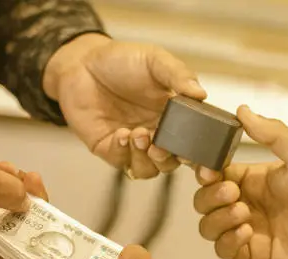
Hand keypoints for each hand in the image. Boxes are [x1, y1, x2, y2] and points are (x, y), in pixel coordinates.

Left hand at [44, 34, 206, 178]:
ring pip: (149, 169)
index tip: (205, 161)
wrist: (82, 63)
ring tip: (139, 135)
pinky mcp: (110, 149)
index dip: (203, 158)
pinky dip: (125, 152)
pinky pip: (123, 162)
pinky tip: (122, 134)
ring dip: (147, 158)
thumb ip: (178, 75)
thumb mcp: (154, 60)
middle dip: (170, 159)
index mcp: (175, 116)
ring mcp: (134, 144)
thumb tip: (200, 94)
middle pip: (174, 162)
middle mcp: (157, 134)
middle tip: (161, 146)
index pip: (195, 144)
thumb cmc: (121, 60)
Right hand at [193, 106, 287, 258]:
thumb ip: (271, 133)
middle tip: (234, 194)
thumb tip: (242, 109)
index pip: (213, 173)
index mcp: (253, 179)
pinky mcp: (252, 254)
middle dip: (210, 196)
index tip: (208, 170)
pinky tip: (248, 233)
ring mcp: (247, 230)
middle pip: (203, 200)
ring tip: (244, 215)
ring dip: (218, 218)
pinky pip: (222, 249)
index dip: (204, 171)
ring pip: (207, 226)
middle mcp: (246, 203)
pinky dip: (227, 240)